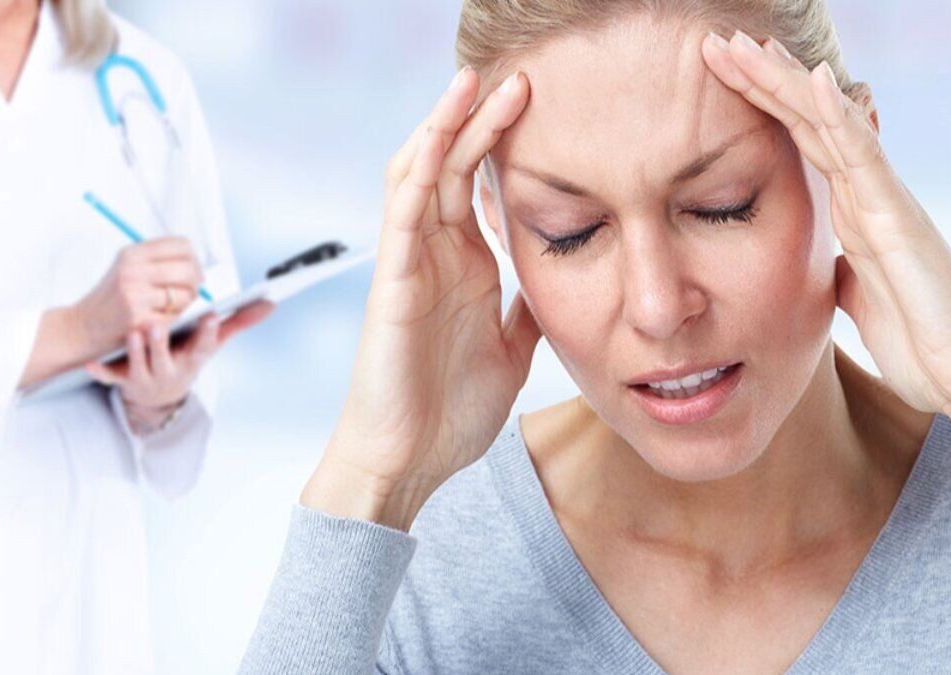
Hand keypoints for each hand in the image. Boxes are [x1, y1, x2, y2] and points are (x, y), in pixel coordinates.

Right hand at [72, 236, 205, 355]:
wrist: (80, 328)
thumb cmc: (110, 300)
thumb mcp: (127, 269)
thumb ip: (156, 261)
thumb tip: (195, 263)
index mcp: (132, 253)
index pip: (181, 245)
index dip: (194, 259)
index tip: (194, 272)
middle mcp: (132, 270)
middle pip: (187, 269)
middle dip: (196, 283)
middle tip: (191, 292)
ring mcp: (134, 294)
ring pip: (185, 294)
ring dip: (184, 303)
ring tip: (170, 307)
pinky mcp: (137, 318)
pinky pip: (174, 316)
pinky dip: (172, 320)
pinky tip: (158, 319)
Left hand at [85, 301, 273, 430]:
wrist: (156, 393)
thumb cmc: (185, 357)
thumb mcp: (211, 344)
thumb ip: (237, 322)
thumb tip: (270, 303)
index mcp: (192, 358)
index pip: (203, 346)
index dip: (206, 333)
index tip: (209, 316)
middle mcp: (169, 370)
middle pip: (166, 358)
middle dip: (162, 345)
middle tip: (158, 327)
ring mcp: (145, 377)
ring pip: (139, 366)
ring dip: (136, 352)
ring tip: (133, 332)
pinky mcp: (123, 379)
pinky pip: (110, 377)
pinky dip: (101, 372)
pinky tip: (91, 363)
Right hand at [302, 68, 541, 529]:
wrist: (410, 460)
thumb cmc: (451, 411)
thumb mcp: (511, 351)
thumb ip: (525, 309)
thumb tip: (557, 281)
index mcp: (466, 266)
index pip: (479, 186)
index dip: (504, 143)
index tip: (544, 106)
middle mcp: (436, 255)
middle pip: (452, 165)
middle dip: (482, 119)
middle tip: (522, 76)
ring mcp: (410, 264)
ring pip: (421, 174)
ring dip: (445, 127)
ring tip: (475, 81)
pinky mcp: (393, 282)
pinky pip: (402, 213)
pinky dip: (419, 169)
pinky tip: (439, 133)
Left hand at [702, 31, 950, 447]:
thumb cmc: (918, 339)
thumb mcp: (855, 297)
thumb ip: (841, 268)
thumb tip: (824, 260)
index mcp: (851, 210)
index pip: (797, 142)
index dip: (761, 106)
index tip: (721, 75)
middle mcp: (866, 193)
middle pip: (806, 120)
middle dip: (762, 79)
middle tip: (718, 41)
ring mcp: (883, 198)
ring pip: (828, 123)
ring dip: (786, 81)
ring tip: (748, 44)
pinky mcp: (897, 217)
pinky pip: (863, 156)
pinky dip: (838, 114)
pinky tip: (815, 79)